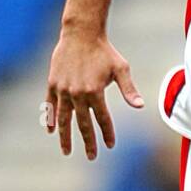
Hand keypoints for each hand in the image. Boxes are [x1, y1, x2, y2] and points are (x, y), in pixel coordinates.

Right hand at [46, 29, 143, 158]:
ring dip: (65, 137)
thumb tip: (140, 107)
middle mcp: (77, 93)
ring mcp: (63, 90)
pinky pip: (50, 106)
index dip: (107, 133)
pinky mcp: (52, 84)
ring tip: (67, 152)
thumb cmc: (104, 52)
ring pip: (64, 119)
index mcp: (95, 91)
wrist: (81, 34)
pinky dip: (51, 119)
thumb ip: (129, 89)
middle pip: (83, 124)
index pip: (102, 119)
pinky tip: (52, 131)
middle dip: (88, 142)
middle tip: (92, 157)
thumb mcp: (121, 69)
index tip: (110, 145)